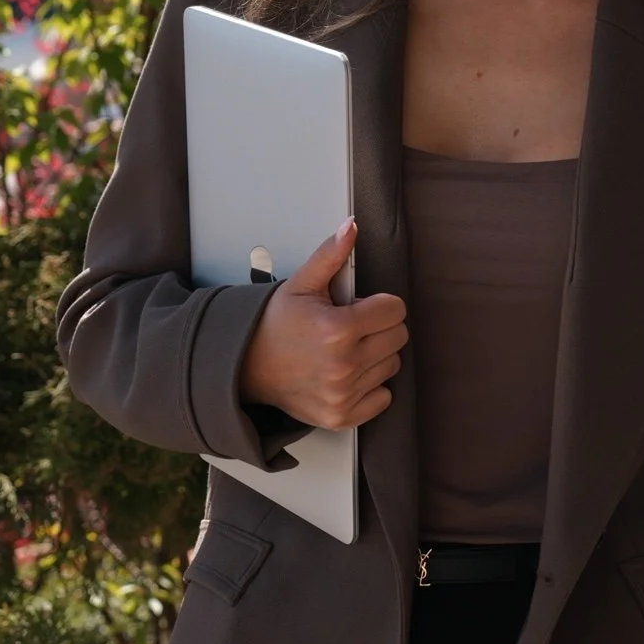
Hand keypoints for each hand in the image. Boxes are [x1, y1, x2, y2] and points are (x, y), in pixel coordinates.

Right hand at [239, 219, 407, 430]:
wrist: (245, 365)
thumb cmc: (275, 324)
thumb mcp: (301, 284)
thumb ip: (331, 255)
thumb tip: (350, 227)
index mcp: (337, 329)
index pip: (395, 310)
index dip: (379, 304)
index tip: (360, 307)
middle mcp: (343, 365)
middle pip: (398, 337)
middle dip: (379, 327)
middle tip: (351, 327)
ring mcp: (343, 394)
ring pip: (392, 365)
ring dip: (375, 355)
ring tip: (344, 350)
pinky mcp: (341, 415)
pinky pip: (383, 398)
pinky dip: (371, 387)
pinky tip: (347, 374)